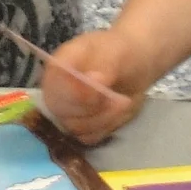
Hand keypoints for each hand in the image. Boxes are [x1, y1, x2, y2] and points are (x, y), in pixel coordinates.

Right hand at [39, 27, 148, 143]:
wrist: (136, 65)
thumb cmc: (123, 52)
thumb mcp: (117, 53)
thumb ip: (105, 65)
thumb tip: (93, 80)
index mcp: (61, 63)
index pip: (54, 81)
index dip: (75, 91)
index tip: (101, 91)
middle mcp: (57, 88)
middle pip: (58, 108)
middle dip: (92, 108)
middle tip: (118, 99)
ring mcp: (67, 109)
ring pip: (75, 126)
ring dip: (104, 118)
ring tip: (123, 102)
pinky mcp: (81, 125)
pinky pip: (87, 137)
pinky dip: (106, 128)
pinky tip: (118, 113)